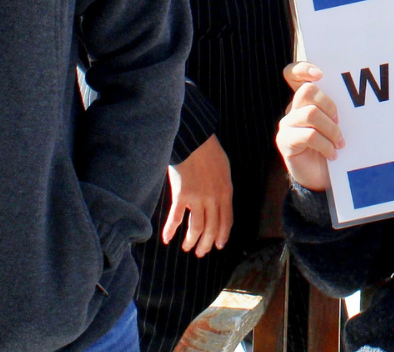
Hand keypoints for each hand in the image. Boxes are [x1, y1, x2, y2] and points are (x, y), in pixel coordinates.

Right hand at [163, 134, 232, 256]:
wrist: (196, 142)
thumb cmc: (209, 152)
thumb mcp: (224, 171)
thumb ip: (222, 188)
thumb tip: (220, 201)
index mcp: (226, 193)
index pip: (227, 221)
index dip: (223, 235)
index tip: (219, 245)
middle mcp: (214, 199)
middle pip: (212, 228)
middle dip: (206, 243)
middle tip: (201, 252)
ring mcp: (198, 198)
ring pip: (196, 228)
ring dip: (192, 241)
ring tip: (187, 248)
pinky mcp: (182, 195)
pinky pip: (176, 218)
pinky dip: (171, 230)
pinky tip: (167, 238)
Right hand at [276, 64, 343, 193]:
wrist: (321, 177)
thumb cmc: (332, 145)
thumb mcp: (336, 124)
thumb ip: (336, 109)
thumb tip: (354, 99)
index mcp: (304, 100)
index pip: (293, 74)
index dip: (303, 69)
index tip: (320, 74)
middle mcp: (292, 108)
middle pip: (307, 91)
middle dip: (329, 104)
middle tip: (340, 121)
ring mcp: (286, 124)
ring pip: (310, 114)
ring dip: (331, 129)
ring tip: (340, 142)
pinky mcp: (284, 142)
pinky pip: (308, 136)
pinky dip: (325, 145)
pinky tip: (332, 154)